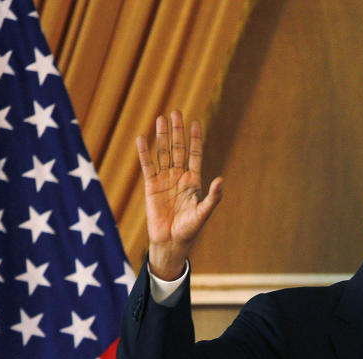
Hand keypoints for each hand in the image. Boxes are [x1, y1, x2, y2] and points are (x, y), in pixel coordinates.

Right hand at [137, 110, 222, 279]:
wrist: (171, 242)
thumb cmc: (190, 230)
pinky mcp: (151, 187)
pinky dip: (144, 152)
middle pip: (178, 149)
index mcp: (194, 181)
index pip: (194, 155)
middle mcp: (179, 177)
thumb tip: (221, 179)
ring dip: (162, 136)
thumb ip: (213, 196)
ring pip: (163, 153)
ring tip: (161, 118)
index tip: (196, 122)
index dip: (195, 139)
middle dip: (178, 131)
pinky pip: (147, 166)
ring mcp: (164, 180)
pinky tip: (142, 138)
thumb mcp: (204, 213)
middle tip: (176, 112)